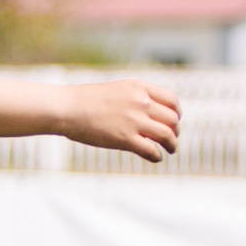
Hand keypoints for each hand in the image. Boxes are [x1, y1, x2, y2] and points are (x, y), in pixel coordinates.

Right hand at [66, 79, 180, 163]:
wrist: (67, 108)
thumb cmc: (88, 100)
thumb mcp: (118, 89)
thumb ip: (137, 97)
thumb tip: (153, 111)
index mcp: (139, 88)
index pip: (172, 100)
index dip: (177, 113)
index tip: (175, 120)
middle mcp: (140, 102)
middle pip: (172, 119)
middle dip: (175, 130)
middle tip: (172, 138)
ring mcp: (134, 121)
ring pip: (167, 135)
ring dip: (172, 144)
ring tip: (171, 149)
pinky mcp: (125, 139)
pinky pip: (151, 150)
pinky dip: (157, 156)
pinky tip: (155, 157)